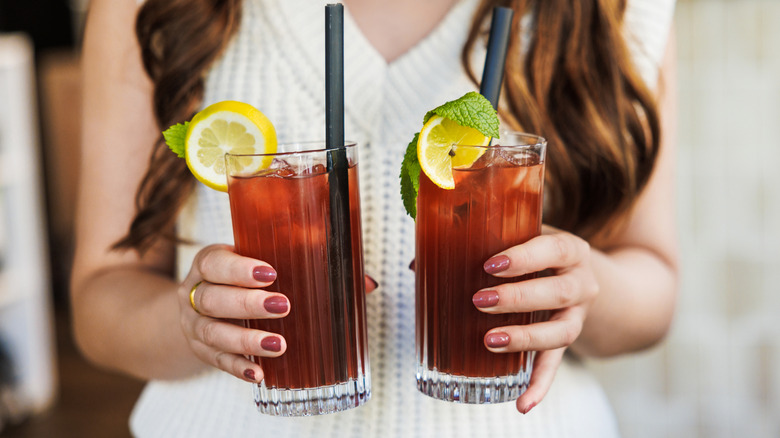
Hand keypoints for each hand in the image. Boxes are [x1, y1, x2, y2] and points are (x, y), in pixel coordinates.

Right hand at [180, 244, 378, 382]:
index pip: (215, 262)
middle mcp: (195, 293)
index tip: (270, 273)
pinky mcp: (201, 351)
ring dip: (246, 340)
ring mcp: (194, 325)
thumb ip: (309, 266)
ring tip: (278, 345)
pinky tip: (258, 373)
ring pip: (213, 333)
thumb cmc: (243, 279)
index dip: (239, 269)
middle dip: (248, 304)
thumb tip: (366, 283)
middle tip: (283, 306)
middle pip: (214, 299)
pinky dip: (237, 367)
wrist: (201, 304)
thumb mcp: (262, 263)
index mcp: (209, 263)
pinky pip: (215, 362)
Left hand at [474, 225, 599, 413]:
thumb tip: (417, 264)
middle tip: (480, 301)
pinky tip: (521, 403)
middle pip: (558, 293)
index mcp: (570, 251)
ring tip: (490, 341)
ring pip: (561, 332)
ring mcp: (577, 316)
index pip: (555, 250)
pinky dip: (539, 386)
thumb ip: (478, 245)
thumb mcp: (520, 240)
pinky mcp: (567, 343)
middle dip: (518, 298)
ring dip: (526, 338)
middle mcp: (581, 283)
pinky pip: (555, 366)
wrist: (576, 275)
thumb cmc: (537, 254)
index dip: (526, 258)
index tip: (490, 264)